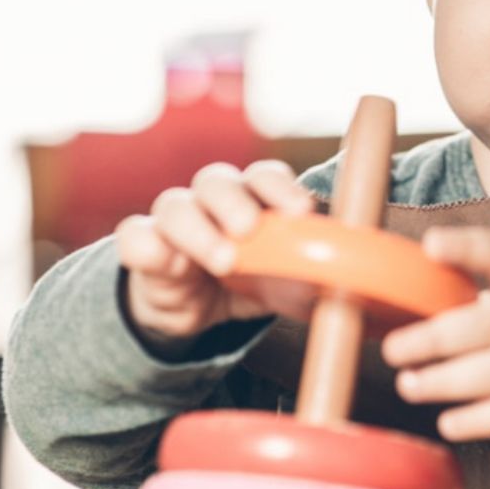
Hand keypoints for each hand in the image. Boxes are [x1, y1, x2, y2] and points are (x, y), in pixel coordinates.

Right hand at [116, 160, 318, 351]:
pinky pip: (134, 237)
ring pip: (175, 205)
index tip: (303, 210)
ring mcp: (173, 221)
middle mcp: (212, 201)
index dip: (281, 187)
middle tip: (250, 228)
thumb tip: (354, 280)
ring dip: (198, 228)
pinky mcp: (143, 248)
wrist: (197, 312)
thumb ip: (314, 273)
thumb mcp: (288, 280)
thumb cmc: (252, 281)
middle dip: (236, 201)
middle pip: (216, 180)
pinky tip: (161, 259)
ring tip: (222, 260)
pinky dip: (146, 245)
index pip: (265, 177)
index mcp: (253, 199)